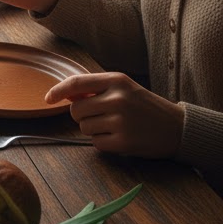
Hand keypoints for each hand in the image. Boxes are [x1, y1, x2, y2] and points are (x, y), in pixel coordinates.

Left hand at [45, 72, 184, 158]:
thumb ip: (95, 89)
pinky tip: (119, 137)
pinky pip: (95, 143)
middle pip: (76, 110)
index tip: (48, 99)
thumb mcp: (123, 88)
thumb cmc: (144, 106)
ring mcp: (121, 121)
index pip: (76, 83)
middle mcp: (117, 99)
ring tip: (114, 126)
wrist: (177, 127)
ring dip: (93, 129)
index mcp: (116, 81)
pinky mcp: (123, 142)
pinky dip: (103, 142)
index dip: (58, 91)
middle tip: (100, 116)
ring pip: (84, 127)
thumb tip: (65, 95)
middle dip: (82, 115)